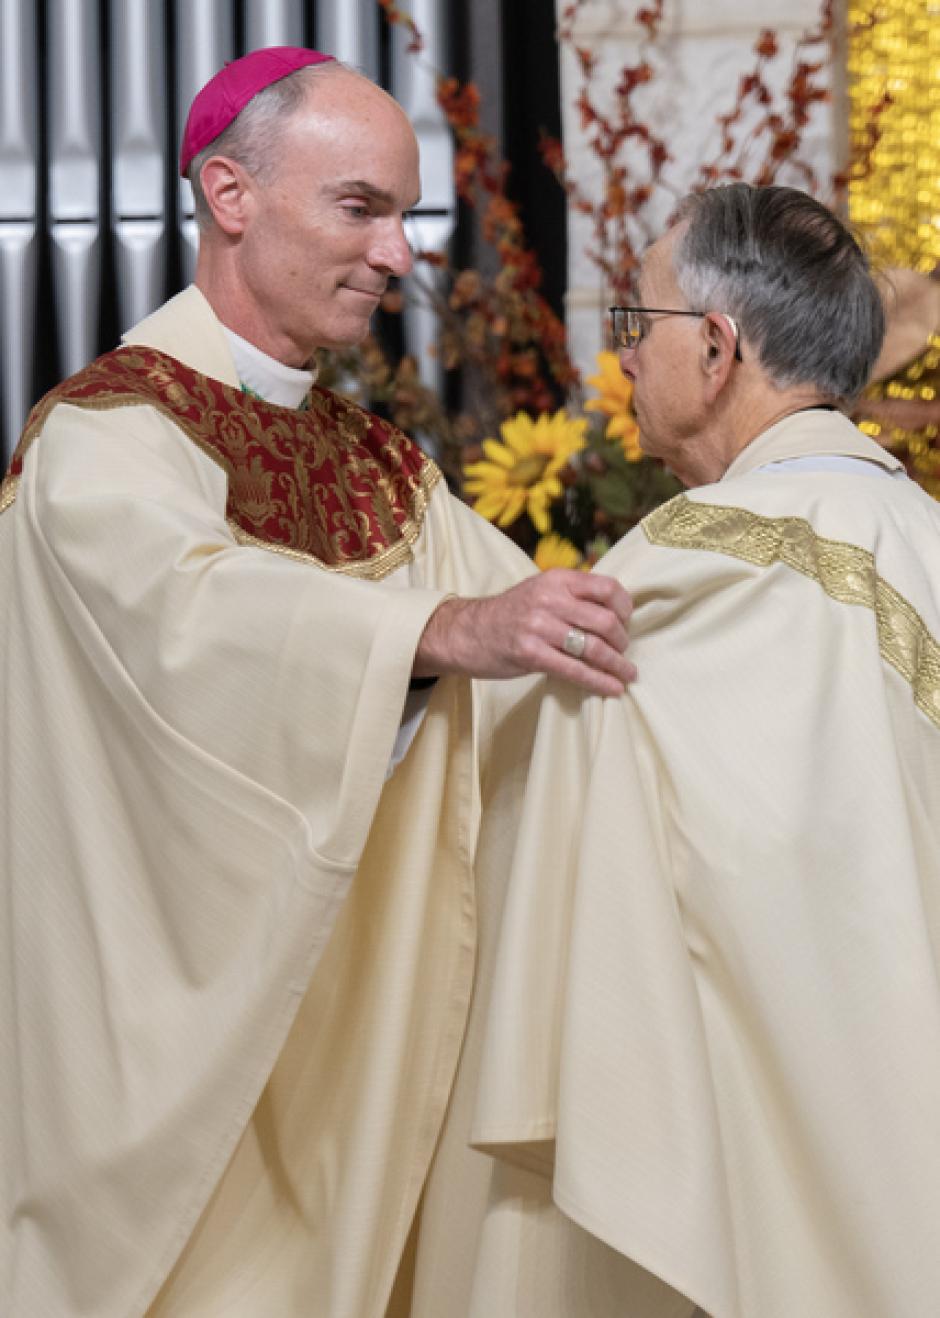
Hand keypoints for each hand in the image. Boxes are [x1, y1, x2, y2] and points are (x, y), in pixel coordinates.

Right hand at [413, 569, 635, 696]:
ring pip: (593, 648)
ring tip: (627, 675)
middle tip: (623, 653)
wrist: (467, 631)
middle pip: (605, 621)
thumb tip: (615, 612)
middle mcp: (549, 598)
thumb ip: (572, 595)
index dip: (625, 607)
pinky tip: (612, 688)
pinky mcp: (530, 654)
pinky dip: (599, 681)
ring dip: (617, 665)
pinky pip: (575, 670)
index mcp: (557, 579)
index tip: (626, 623)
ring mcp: (539, 626)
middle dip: (622, 641)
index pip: (607, 587)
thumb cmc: (510, 614)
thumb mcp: (540, 590)